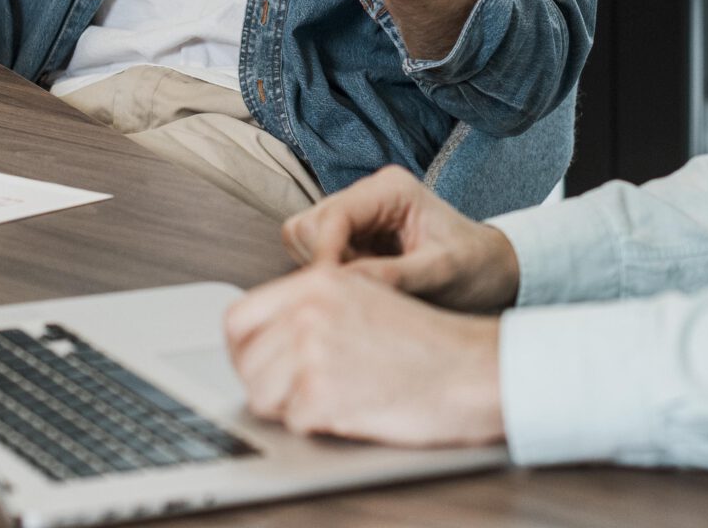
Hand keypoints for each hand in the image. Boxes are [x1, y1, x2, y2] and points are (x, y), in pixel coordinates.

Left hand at [223, 265, 505, 446]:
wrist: (469, 368)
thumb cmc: (426, 341)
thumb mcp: (364, 297)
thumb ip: (311, 307)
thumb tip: (263, 337)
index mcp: (314, 282)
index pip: (239, 318)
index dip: (245, 348)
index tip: (258, 363)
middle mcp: (307, 311)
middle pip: (245, 361)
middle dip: (268, 382)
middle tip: (300, 391)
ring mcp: (312, 352)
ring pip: (261, 395)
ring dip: (290, 406)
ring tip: (331, 399)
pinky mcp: (323, 394)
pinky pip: (293, 421)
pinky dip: (318, 424)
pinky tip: (351, 409)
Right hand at [282, 165, 520, 312]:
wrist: (489, 269)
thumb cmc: (474, 267)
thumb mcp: (441, 272)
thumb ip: (394, 275)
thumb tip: (343, 284)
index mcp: (391, 189)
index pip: (333, 216)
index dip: (324, 255)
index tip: (331, 294)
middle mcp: (368, 192)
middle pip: (307, 225)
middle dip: (324, 263)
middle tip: (362, 289)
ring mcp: (357, 212)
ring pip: (305, 240)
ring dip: (328, 270)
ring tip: (371, 285)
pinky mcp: (351, 233)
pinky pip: (318, 254)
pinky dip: (333, 274)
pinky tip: (366, 284)